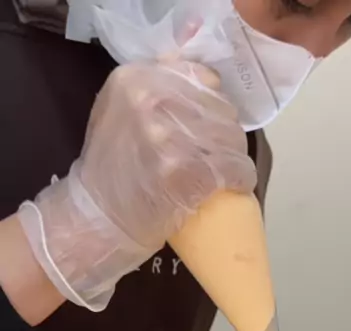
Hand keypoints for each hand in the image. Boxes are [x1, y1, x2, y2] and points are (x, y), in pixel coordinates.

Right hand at [18, 58, 255, 310]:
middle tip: (217, 155)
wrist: (97, 221)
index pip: (201, 78)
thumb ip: (154, 90)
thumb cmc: (110, 172)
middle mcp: (152, 100)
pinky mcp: (188, 171)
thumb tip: (202, 78)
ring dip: (234, 157)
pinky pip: (236, 168)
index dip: (211, 104)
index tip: (208, 124)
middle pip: (220, 109)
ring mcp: (170, 136)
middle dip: (224, 134)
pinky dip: (241, 179)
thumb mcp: (119, 113)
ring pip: (232, 137)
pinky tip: (235, 186)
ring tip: (225, 172)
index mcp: (135, 79)